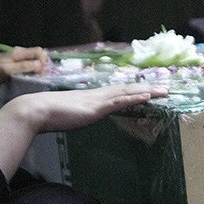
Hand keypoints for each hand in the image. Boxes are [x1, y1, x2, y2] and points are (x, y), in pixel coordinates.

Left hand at [0, 47, 48, 100]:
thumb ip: (23, 66)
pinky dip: (36, 71)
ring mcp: (22, 59)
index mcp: (18, 52)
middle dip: (43, 65)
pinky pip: (34, 66)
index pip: (39, 51)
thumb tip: (39, 64)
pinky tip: (32, 77)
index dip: (43, 60)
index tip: (40, 71)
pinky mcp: (22, 65)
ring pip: (38, 61)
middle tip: (39, 75)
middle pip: (40, 56)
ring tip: (35, 77)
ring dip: (40, 69)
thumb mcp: (8, 70)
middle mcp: (22, 53)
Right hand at [16, 83, 168, 133]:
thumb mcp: (73, 114)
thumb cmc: (51, 114)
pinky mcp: (96, 107)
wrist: (37, 111)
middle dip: (149, 88)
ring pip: (128, 92)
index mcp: (95, 97)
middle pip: (129, 89)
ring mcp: (99, 100)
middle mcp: (100, 95)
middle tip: (166, 88)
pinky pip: (119, 101)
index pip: (121, 92)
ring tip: (164, 91)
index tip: (152, 90)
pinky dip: (134, 98)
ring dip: (147, 91)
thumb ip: (83, 113)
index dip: (137, 90)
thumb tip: (87, 115)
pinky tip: (146, 96)